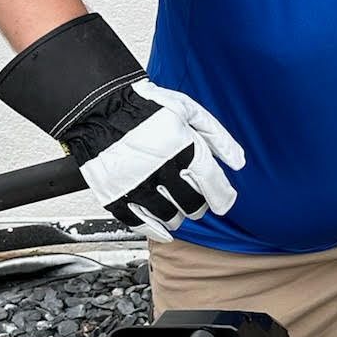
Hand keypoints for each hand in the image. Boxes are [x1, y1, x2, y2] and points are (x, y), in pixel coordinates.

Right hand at [0, 13, 244, 236]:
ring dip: (178, 216)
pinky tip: (161, 227)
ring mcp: (135, 183)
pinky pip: (140, 224)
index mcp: (181, 145)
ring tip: (175, 205)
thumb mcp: (188, 110)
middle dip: (198, 205)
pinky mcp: (114, 195)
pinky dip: (155, 230)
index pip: (212, 184)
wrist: (98, 107)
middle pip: (193, 204)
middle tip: (194, 199)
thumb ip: (217, 136)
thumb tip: (239, 163)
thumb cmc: (145, 107)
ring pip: (169, 218)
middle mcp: (160, 168)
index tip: (223, 202)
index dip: (222, 197)